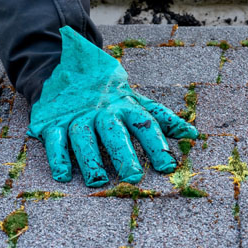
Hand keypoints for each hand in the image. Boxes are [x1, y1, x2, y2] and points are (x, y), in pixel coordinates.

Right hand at [27, 26, 197, 186]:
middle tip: (134, 176)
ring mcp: (77, 116)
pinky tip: (63, 175)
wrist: (66, 66)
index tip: (168, 166)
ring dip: (90, 159)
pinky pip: (54, 139)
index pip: (145, 124)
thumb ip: (162, 119)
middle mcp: (102, 111)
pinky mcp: (53, 121)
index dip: (157, 144)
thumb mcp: (136, 101)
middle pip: (114, 132)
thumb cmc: (109, 93)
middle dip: (124, 153)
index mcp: (126, 106)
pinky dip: (58, 156)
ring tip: (99, 181)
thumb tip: (194, 134)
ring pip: (83, 137)